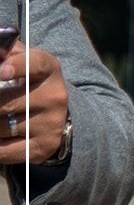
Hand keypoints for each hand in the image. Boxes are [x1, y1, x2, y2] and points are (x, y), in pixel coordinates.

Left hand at [0, 44, 70, 166]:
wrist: (57, 113)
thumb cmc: (25, 82)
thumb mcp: (19, 61)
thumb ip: (4, 53)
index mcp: (48, 68)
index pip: (34, 64)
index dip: (16, 67)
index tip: (0, 71)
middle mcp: (55, 96)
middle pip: (5, 103)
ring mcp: (52, 122)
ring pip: (1, 127)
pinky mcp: (45, 146)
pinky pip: (4, 150)